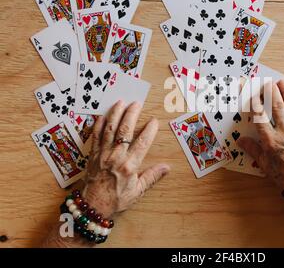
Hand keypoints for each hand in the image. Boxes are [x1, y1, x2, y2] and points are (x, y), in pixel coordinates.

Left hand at [82, 101, 169, 216]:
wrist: (92, 206)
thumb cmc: (116, 199)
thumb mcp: (138, 191)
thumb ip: (152, 176)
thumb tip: (166, 167)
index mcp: (129, 166)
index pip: (142, 142)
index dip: (149, 130)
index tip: (154, 121)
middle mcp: (116, 157)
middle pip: (125, 130)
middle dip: (131, 114)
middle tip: (136, 103)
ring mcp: (103, 154)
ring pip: (110, 129)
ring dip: (115, 114)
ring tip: (120, 102)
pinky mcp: (93, 154)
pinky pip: (95, 136)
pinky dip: (98, 124)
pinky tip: (102, 116)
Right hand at [238, 80, 283, 191]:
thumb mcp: (264, 164)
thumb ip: (253, 150)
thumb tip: (240, 140)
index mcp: (271, 141)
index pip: (260, 118)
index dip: (255, 104)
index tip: (253, 95)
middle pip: (276, 107)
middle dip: (271, 93)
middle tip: (267, 82)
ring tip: (281, 82)